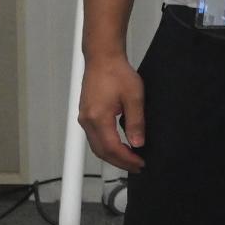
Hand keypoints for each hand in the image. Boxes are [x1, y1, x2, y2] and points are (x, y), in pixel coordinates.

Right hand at [77, 52, 146, 173]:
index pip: (112, 148)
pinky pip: (94, 137)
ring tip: (130, 159)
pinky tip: (118, 146)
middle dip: (119, 162)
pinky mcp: (86, 115)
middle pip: (101, 152)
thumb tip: (137, 143)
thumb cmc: (116, 72)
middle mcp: (87, 120)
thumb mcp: (134, 97)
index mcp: (98, 117)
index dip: (127, 159)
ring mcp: (84, 118)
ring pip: (96, 146)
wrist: (103, 58)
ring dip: (112, 155)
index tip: (140, 163)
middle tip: (136, 166)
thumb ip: (136, 122)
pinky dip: (106, 146)